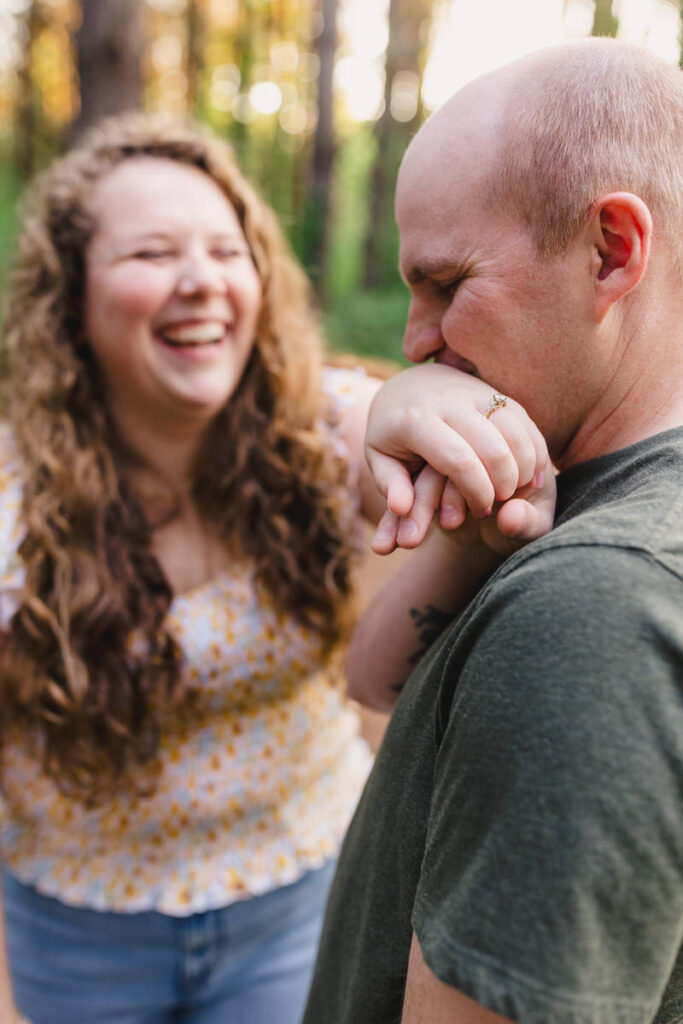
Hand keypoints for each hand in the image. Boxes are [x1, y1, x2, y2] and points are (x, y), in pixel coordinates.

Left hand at [366, 364, 551, 551]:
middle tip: (499, 502)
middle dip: (503, 482)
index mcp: (416, 420)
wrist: (407, 387)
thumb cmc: (391, 435)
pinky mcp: (493, 389)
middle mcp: (448, 401)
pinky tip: (531, 474)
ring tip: (514, 490)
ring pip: (514, 428)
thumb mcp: (379, 460)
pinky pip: (523, 416)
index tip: (480, 510)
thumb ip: (390, 486)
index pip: (458, 460)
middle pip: (492, 446)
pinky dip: (533, 446)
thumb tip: (401, 508)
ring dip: (522, 465)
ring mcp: (473, 390)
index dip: (477, 491)